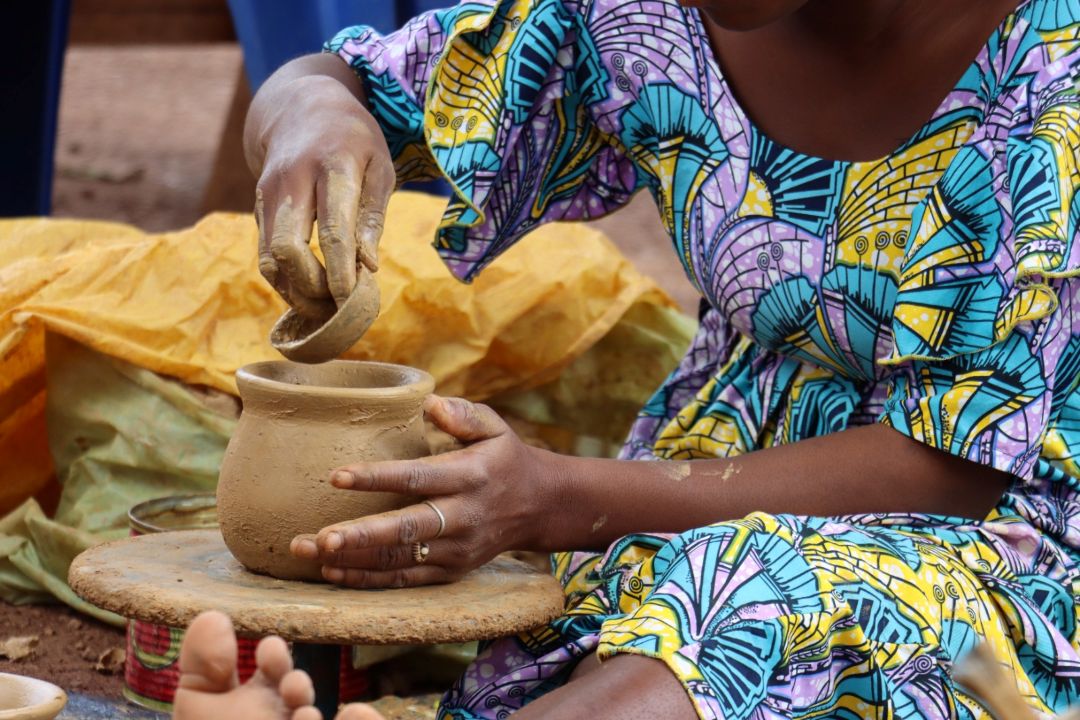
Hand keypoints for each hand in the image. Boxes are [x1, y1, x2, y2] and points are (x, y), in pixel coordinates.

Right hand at [246, 65, 394, 316]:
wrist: (300, 108)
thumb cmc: (354, 141)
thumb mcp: (379, 168)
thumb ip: (373, 217)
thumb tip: (369, 266)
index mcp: (332, 167)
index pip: (333, 232)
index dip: (341, 274)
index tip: (353, 302)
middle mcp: (292, 181)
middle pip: (287, 250)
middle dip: (312, 288)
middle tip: (339, 305)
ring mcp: (268, 194)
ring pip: (269, 259)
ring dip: (295, 292)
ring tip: (326, 306)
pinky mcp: (257, 208)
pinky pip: (266, 255)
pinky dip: (286, 281)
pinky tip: (311, 291)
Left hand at [290, 396, 546, 587]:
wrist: (539, 506)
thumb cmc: (505, 458)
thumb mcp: (496, 427)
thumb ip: (464, 414)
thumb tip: (430, 403)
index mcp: (468, 476)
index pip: (417, 478)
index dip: (376, 478)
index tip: (337, 476)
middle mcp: (463, 517)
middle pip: (406, 530)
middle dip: (361, 536)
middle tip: (320, 537)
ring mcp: (457, 549)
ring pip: (399, 560)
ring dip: (352, 559)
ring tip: (308, 552)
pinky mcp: (451, 571)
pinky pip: (404, 580)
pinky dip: (368, 579)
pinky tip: (333, 571)